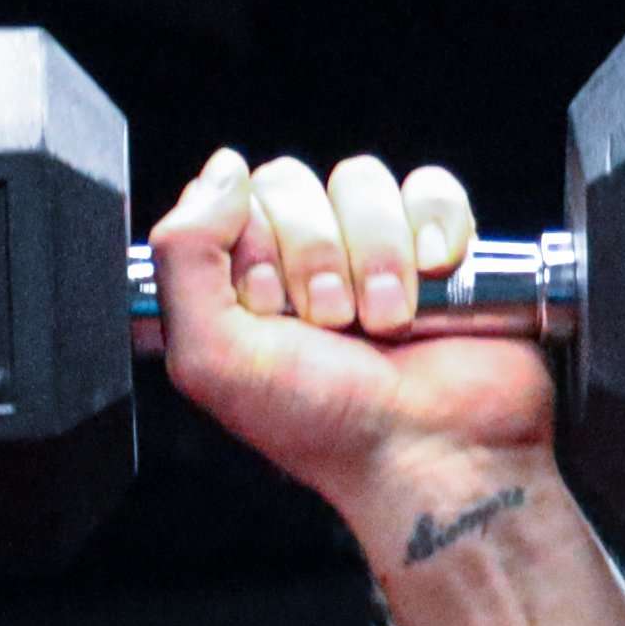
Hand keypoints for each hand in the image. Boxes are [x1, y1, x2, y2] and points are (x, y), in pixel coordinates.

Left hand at [147, 148, 556, 530]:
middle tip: (332, 324)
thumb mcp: (211, 358)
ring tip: (384, 322)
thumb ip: (183, 256)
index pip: (231, 201)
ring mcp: (372, 250)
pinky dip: (434, 229)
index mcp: (239, 286)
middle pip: (292, 183)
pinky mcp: (440, 246)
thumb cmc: (324, 427)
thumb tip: (221, 171)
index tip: (272, 310)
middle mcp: (301, 263)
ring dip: (376, 256)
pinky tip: (433, 279)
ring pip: (360, 182)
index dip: (254, 250)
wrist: (432, 454)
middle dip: (315, 257)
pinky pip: (430, 188)